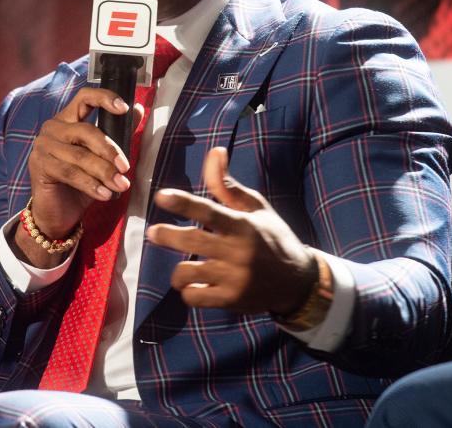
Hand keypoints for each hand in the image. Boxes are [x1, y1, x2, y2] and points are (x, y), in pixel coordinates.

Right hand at [22, 87, 139, 264]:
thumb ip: (118, 133)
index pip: (85, 97)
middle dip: (110, 150)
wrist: (59, 213)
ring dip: (104, 172)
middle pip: (86, 131)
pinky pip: (70, 173)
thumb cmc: (81, 182)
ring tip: (121, 185)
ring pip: (80, 155)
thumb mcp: (102, 158)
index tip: (124, 108)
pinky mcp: (39, 166)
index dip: (104, 98)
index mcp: (68, 119)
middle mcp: (53, 128)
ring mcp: (43, 146)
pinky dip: (91, 184)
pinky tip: (105, 194)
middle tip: (126, 167)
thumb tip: (138, 109)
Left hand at [147, 147, 315, 315]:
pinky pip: (194, 296)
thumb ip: (228, 185)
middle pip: (192, 241)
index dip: (183, 203)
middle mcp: (238, 252)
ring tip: (181, 268)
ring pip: (187, 272)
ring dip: (178, 270)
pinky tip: (194, 285)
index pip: (210, 211)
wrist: (298, 282)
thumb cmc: (273, 238)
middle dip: (167, 235)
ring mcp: (234, 279)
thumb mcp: (256, 208)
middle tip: (153, 231)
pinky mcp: (230, 300)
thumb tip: (215, 151)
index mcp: (244, 225)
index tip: (161, 196)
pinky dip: (188, 290)